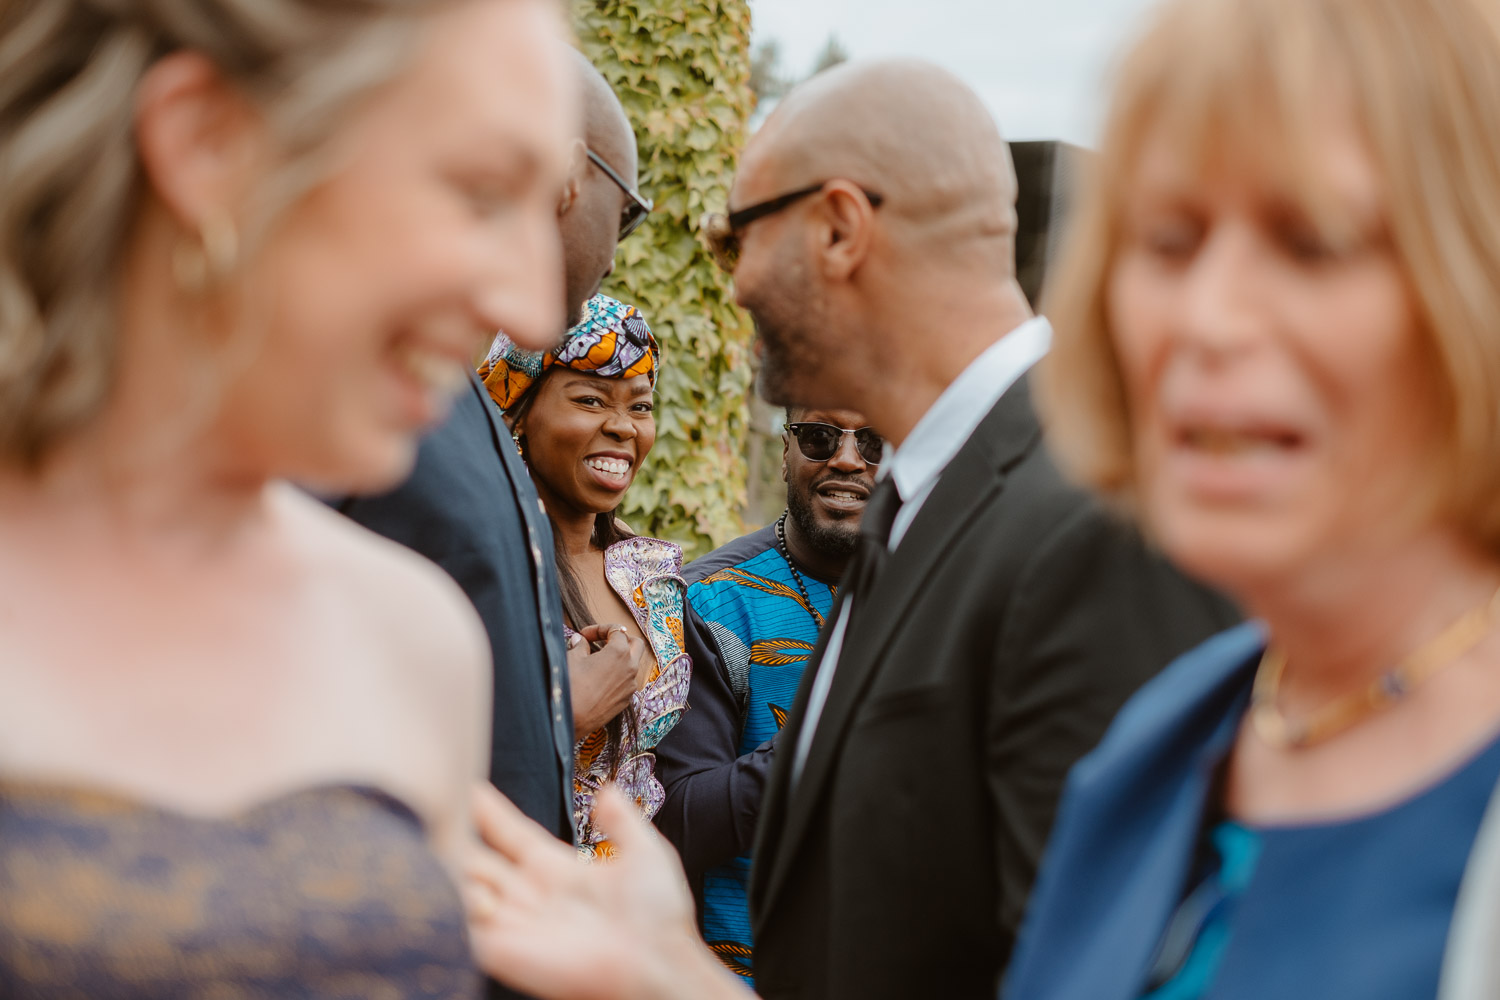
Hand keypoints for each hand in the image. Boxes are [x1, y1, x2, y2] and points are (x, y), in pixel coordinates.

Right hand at [465, 784, 746, 999]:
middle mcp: (528, 895)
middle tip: (427, 804)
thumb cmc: (658, 916)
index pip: (509, 833)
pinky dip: (456, 907)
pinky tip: (460, 889)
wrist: (660, 963)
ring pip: (463, 888)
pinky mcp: (505, 953)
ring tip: (439, 841)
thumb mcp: (645, 853)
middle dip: (453, 835)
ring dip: (450, 867)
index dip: (487, 811)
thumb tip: (607, 790)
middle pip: (476, 859)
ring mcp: (514, 924)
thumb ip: (622, 821)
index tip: (465, 782)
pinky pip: (464, 928)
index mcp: (555, 869)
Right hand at [567, 624, 646, 739]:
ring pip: (633, 664)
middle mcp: (630, 668)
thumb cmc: (571, 686)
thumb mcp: (572, 658)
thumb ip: (580, 645)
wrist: (570, 719)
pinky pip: (627, 682)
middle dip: (621, 639)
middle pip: (635, 644)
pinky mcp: (626, 700)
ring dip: (621, 658)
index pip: (616, 630)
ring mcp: (630, 685)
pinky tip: (600, 679)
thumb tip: (580, 640)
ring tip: (599, 661)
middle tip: (603, 641)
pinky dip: (618, 676)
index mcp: (619, 652)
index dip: (598, 629)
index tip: (584, 636)